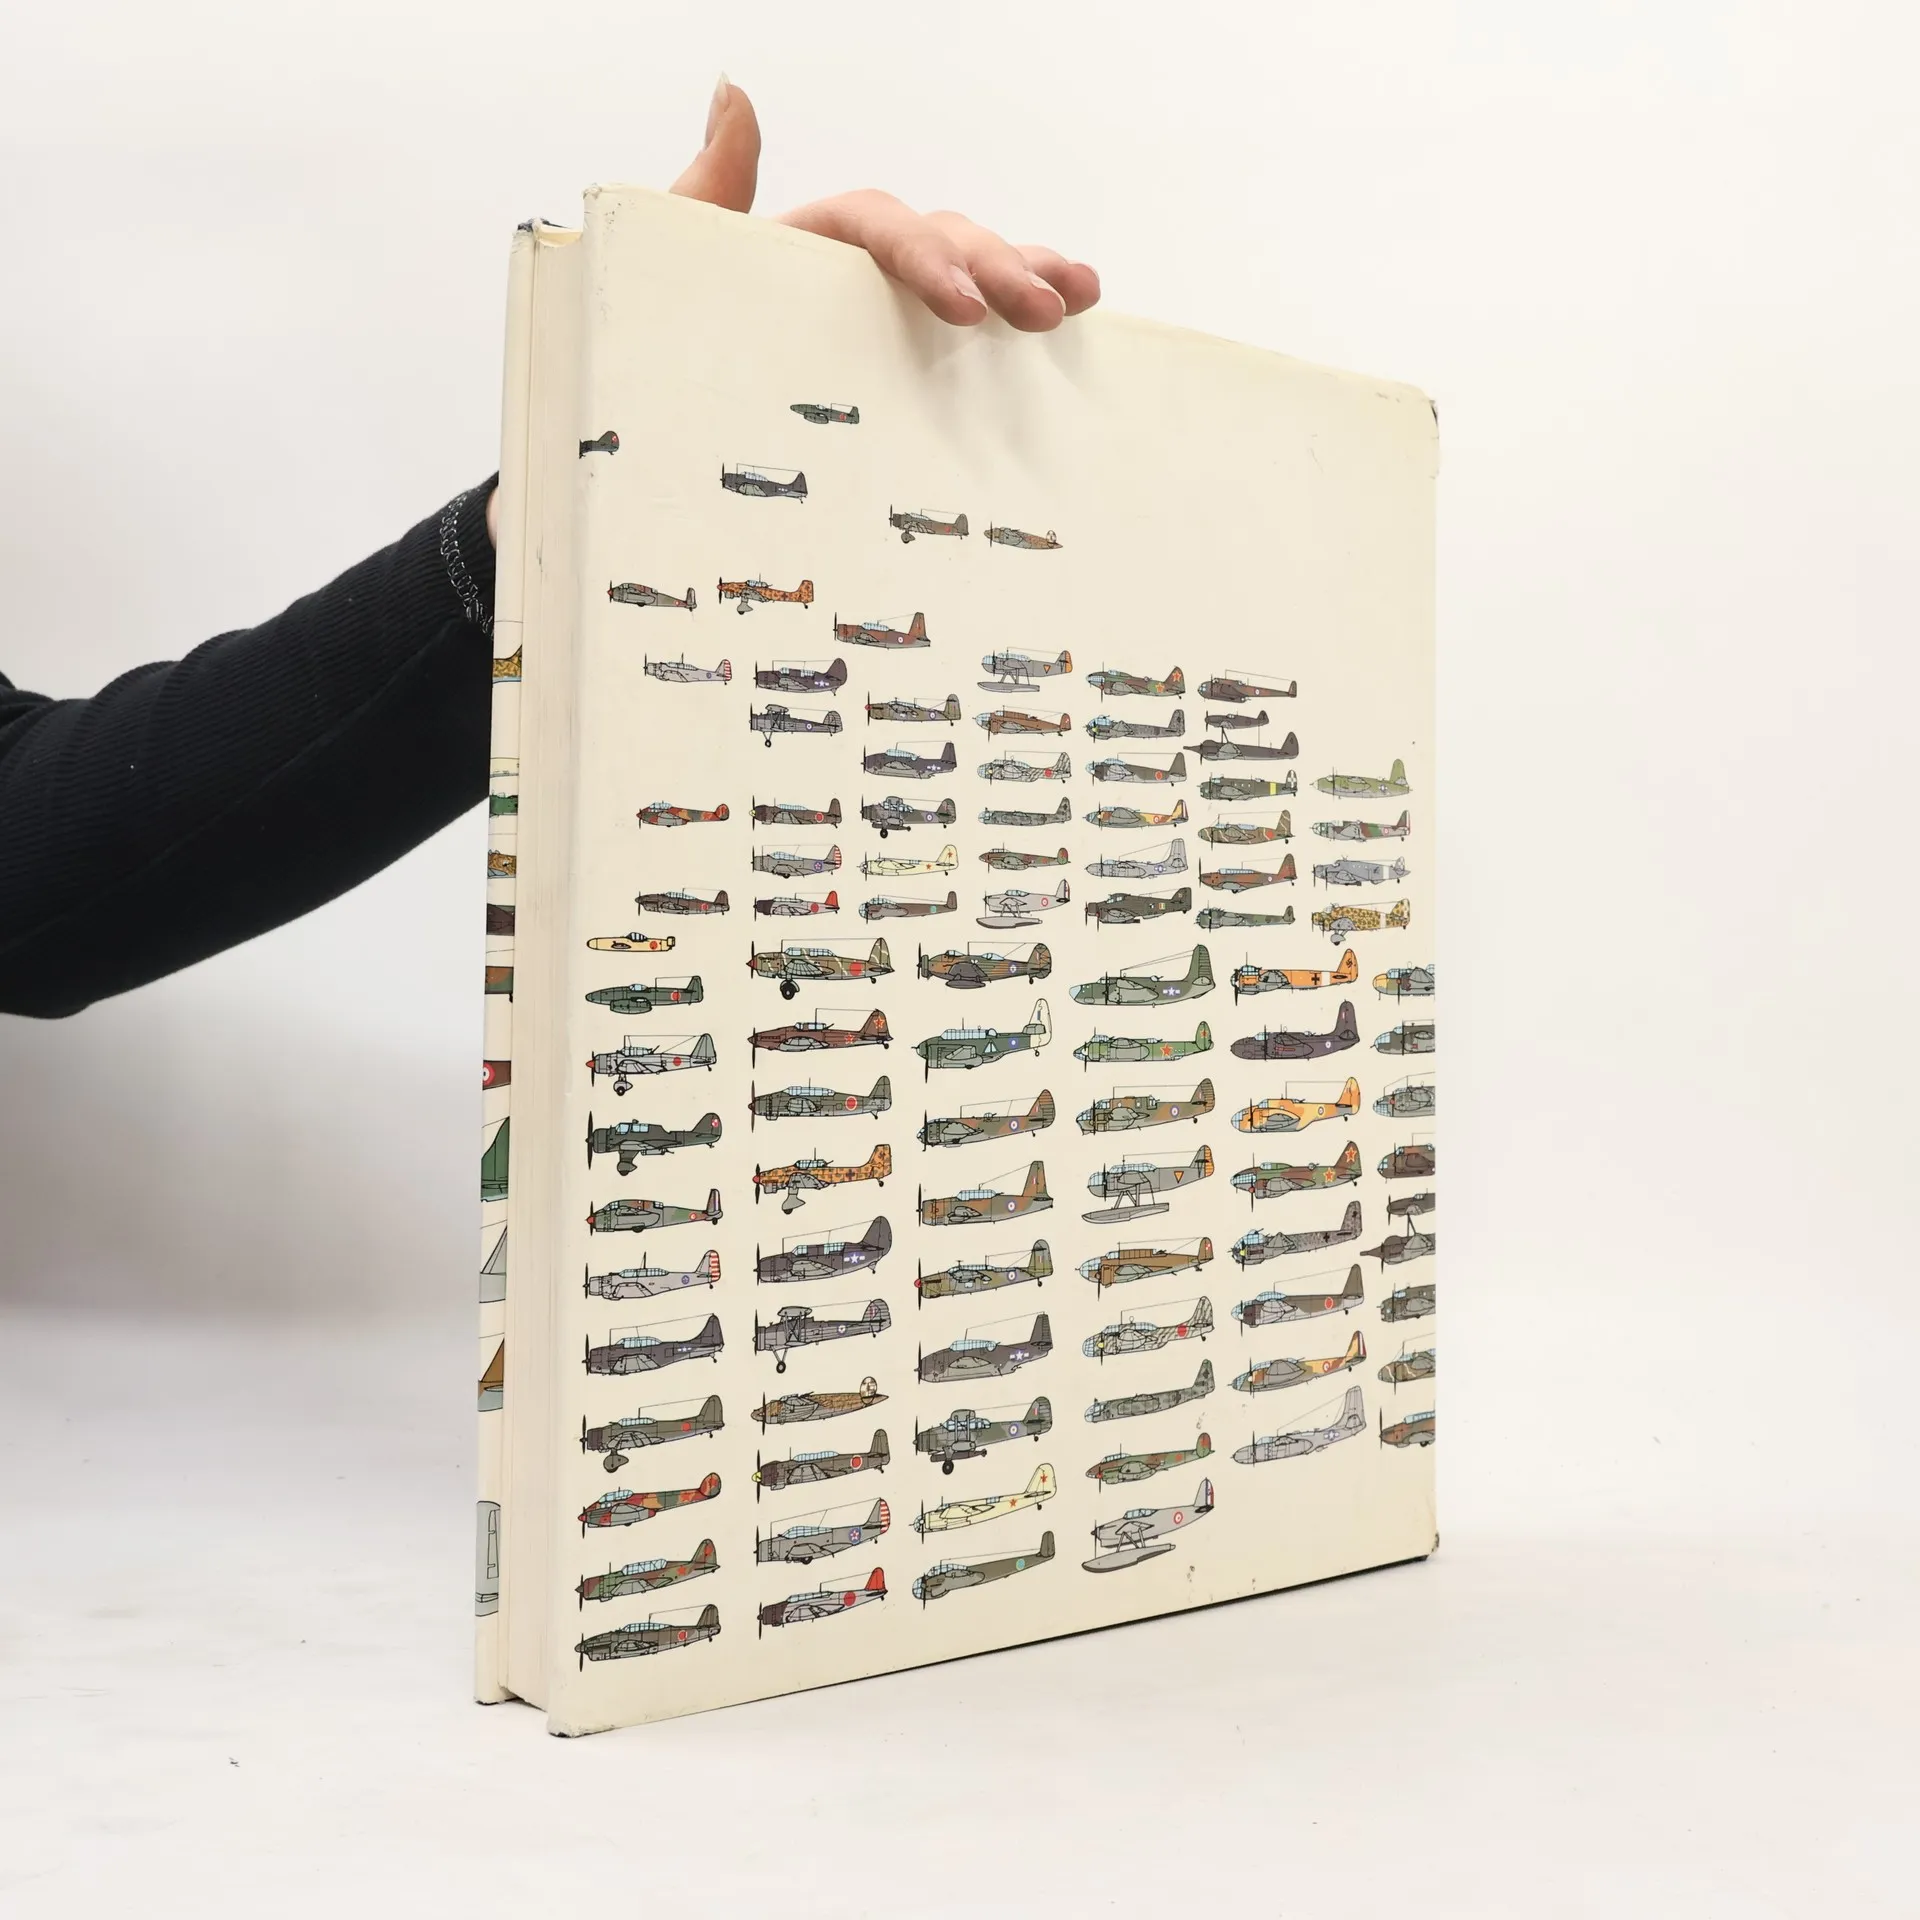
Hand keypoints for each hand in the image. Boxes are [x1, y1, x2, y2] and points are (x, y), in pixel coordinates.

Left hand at [675, 76, 1100, 331]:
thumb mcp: (679, 267)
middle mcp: (857, 269)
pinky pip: (969, 339)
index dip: (926, 257)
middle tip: (1044, 311)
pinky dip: (1016, 328)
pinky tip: (1073, 327)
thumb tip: (732, 93)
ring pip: (969, 277)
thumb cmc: (672, 344)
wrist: (674, 427)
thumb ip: (706, 190)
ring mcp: (887, 315)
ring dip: (1029, 279)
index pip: (880, 227)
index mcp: (809, 245)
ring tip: (1077, 300)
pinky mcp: (905, 368)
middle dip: (999, 271)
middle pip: (943, 243)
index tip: (963, 307)